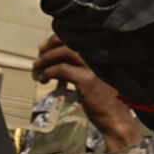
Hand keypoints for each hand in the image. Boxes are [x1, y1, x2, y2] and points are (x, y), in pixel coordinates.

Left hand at [32, 34, 141, 150]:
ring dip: (47, 58)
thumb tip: (61, 57)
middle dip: (51, 43)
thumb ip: (84, 64)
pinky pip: (61, 69)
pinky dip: (49, 72)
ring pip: (65, 52)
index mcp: (102, 53)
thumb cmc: (106, 99)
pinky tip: (44, 79)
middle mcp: (99, 55)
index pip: (78, 36)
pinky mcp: (87, 79)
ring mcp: (94, 66)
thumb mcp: (98, 75)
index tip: (48, 44)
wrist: (116, 117)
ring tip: (38, 66)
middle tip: (41, 50)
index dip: (60, 38)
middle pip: (70, 40)